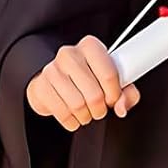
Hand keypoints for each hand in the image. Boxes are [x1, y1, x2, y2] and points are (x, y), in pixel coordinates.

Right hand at [26, 35, 140, 132]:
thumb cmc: (87, 79)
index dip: (115, 94)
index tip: (113, 99)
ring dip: (85, 116)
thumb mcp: (111, 82)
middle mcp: (70, 54)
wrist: (55, 82)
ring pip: (78, 105)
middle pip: (94, 94)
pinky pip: (61, 113)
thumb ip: (126, 93)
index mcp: (90, 46)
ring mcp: (52, 69)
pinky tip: (73, 115)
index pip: (109, 74)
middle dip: (100, 109)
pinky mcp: (40, 86)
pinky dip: (71, 121)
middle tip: (99, 109)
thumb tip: (122, 107)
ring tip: (86, 112)